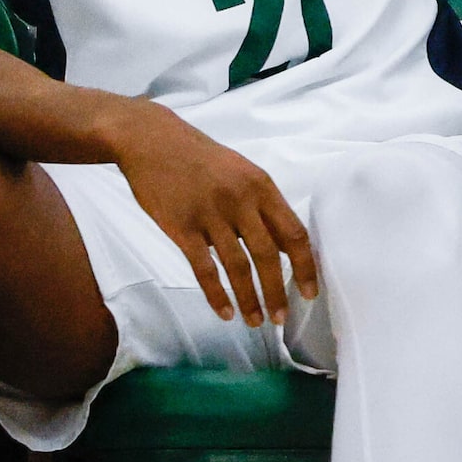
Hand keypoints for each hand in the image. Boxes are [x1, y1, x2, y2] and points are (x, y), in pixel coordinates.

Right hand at [104, 102, 318, 325]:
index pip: (294, 233)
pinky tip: (225, 312)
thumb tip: (285, 246)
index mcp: (261, 186)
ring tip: (256, 321)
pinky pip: (203, 268)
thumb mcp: (242, 172)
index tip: (310, 293)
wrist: (151, 140)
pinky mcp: (181, 226)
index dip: (306, 267)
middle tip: (280, 318)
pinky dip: (216, 294)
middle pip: (268, 256)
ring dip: (249, 299)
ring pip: (238, 267)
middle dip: (278, 292)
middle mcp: (240, 200)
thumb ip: (263, 207)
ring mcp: (210, 214)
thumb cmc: (201, 159)